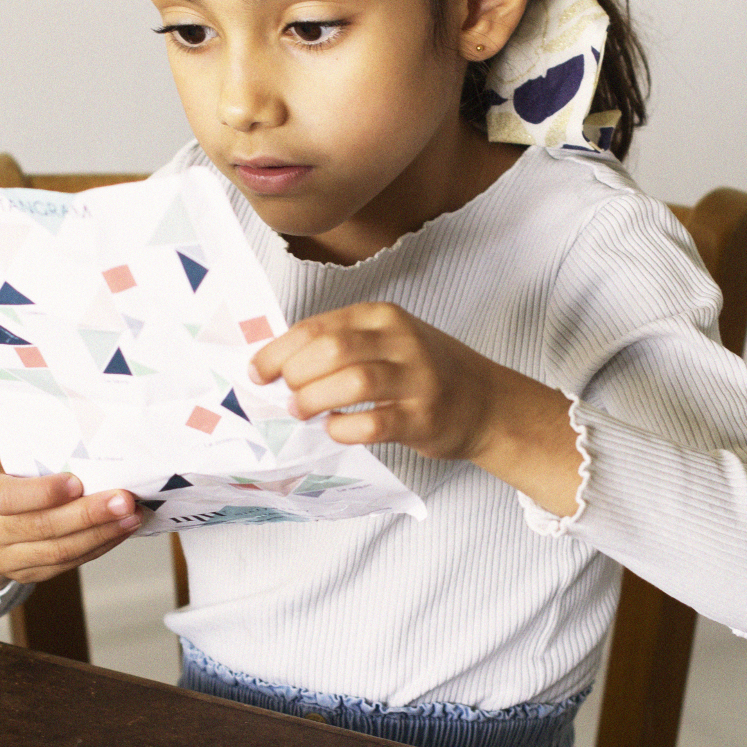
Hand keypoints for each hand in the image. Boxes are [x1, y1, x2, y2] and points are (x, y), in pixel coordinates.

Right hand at [0, 456, 140, 603]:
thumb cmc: (0, 481)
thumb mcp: (4, 463)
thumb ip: (36, 458)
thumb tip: (90, 440)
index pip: (8, 498)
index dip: (43, 493)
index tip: (78, 482)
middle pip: (41, 528)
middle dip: (88, 515)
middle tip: (124, 500)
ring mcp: (4, 559)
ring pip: (58, 552)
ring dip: (101, 534)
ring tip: (131, 517)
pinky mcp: (25, 575)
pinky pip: (66, 565)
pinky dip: (97, 547)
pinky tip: (119, 532)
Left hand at [250, 302, 582, 516]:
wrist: (487, 402)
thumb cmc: (425, 373)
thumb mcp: (388, 341)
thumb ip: (342, 345)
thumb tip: (278, 365)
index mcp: (383, 317)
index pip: (319, 326)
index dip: (279, 350)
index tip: (259, 372)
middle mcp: (401, 341)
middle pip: (333, 349)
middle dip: (296, 374)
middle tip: (285, 395)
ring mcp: (416, 379)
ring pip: (353, 381)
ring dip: (316, 399)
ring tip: (302, 412)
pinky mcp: (424, 417)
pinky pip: (374, 423)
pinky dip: (345, 428)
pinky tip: (335, 429)